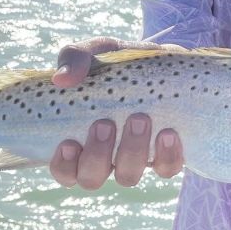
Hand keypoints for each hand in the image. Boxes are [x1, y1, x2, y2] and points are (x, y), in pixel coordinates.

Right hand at [47, 37, 183, 189]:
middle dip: (97, 155)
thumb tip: (62, 79)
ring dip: (131, 151)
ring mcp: (135, 158)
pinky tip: (168, 133)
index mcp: (79, 140)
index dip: (63, 166)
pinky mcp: (165, 154)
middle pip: (91, 178)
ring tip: (140, 118)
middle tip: (105, 123)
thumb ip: (75, 58)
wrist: (162, 61)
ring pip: (127, 176)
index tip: (68, 143)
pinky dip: (167, 155)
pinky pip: (166, 168)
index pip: (64, 171)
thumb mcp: (95, 51)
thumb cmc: (117, 62)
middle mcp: (105, 157)